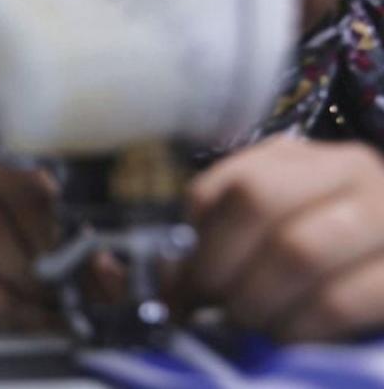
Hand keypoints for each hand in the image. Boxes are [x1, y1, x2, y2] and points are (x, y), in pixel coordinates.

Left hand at [187, 136, 383, 340]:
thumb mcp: (263, 231)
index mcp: (295, 157)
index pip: (224, 183)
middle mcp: (345, 170)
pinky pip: (339, 302)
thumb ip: (209, 243)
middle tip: (208, 308)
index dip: (193, 241)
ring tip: (246, 324)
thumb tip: (148, 277)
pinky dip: (296, 327)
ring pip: (298, 250)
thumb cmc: (316, 250)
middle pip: (258, 200)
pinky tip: (285, 336)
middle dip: (218, 266)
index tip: (178, 288)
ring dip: (255, 300)